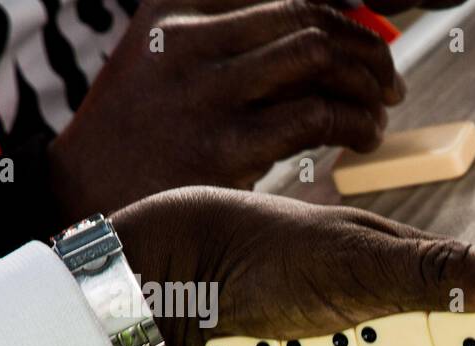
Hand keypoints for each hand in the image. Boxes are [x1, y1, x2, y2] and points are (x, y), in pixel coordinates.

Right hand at [49, 0, 403, 222]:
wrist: (86, 197)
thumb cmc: (143, 135)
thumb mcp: (167, 61)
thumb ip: (234, 42)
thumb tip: (324, 37)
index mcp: (178, 9)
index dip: (344, 13)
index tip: (370, 37)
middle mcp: (190, 40)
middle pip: (309, 18)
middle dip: (366, 46)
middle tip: (389, 78)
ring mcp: (207, 92)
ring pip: (319, 58)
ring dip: (367, 84)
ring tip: (380, 110)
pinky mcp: (226, 146)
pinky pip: (315, 117)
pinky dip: (355, 123)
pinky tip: (362, 137)